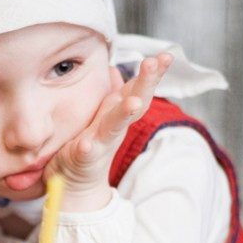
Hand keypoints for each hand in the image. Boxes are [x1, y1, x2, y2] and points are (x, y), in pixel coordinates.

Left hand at [47, 53, 172, 211]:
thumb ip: (111, 94)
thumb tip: (114, 70)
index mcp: (117, 112)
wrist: (76, 186)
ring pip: (114, 125)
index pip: (139, 89)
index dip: (153, 73)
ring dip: (124, 113)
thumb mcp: (101, 116)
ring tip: (131, 102)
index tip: (166, 55)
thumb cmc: (89, 146)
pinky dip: (87, 147)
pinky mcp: (83, 158)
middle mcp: (113, 125)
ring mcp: (100, 142)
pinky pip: (85, 152)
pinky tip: (87, 144)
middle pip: (135, 101)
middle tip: (155, 63)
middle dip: (146, 83)